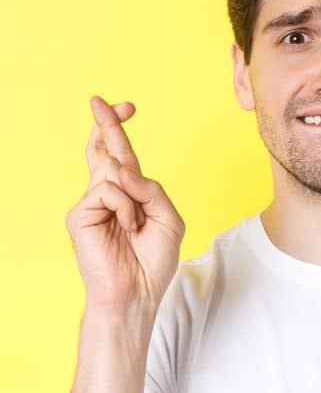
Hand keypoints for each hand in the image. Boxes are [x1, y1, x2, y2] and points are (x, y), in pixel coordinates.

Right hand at [65, 96, 185, 313]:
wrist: (138, 292)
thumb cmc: (153, 259)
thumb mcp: (169, 219)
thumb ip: (152, 189)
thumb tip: (122, 168)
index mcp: (129, 194)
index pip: (121, 155)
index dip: (119, 129)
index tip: (126, 107)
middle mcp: (107, 194)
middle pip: (106, 150)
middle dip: (107, 124)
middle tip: (100, 100)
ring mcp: (91, 203)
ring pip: (115, 172)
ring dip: (135, 197)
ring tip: (135, 226)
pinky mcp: (80, 215)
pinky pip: (109, 191)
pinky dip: (126, 208)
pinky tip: (127, 228)